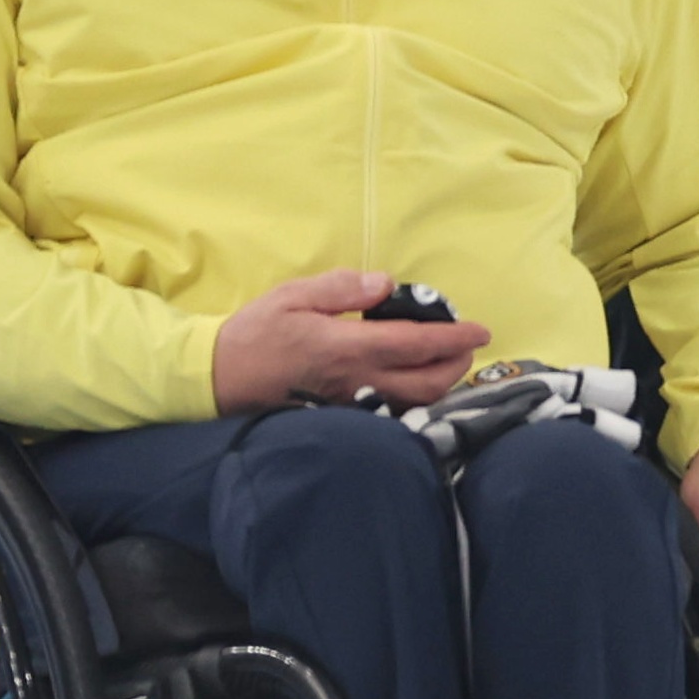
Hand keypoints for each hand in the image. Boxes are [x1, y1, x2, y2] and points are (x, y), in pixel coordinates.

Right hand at [212, 268, 486, 413]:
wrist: (218, 378)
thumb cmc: (255, 333)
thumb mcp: (293, 296)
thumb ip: (341, 288)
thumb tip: (384, 283)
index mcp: (349, 348)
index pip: (418, 344)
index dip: (455, 338)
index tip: (481, 329)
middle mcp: (359, 381)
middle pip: (430, 382)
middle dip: (457, 363)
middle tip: (465, 342)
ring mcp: (354, 403)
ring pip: (416, 401)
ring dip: (440, 381)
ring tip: (444, 357)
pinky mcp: (346, 415)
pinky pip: (395, 409)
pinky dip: (416, 394)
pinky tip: (413, 376)